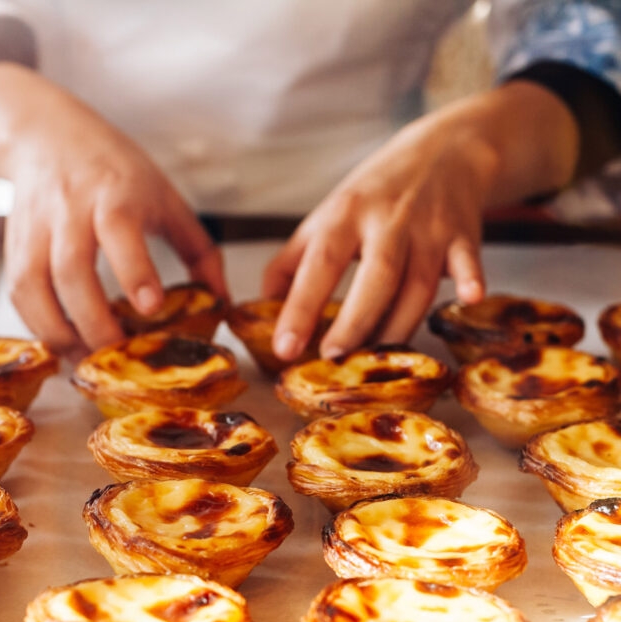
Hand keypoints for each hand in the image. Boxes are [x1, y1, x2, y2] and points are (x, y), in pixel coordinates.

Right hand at [0, 64, 225, 356]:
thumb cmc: (115, 171)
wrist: (47, 135)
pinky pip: (18, 292)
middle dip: (93, 321)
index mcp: (116, 193)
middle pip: (72, 269)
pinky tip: (62, 344)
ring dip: (59, 332)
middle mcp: (70, 208)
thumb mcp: (166, 198)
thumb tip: (222, 301)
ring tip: (86, 360)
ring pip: (34, 285)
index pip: (119, 229)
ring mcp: (36, 226)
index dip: (134, 270)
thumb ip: (199, 249)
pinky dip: (37, 325)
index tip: (149, 307)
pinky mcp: (14, 244)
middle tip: (116, 355)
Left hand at [264, 82, 579, 361]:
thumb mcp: (327, 216)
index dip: (300, 308)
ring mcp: (429, 228)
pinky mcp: (464, 235)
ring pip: (418, 286)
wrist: (444, 150)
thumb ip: (292, 262)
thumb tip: (263, 308)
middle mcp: (387, 220)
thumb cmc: (376, 193)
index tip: (285, 347)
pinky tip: (469, 298)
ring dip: (398, 326)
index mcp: (345, 215)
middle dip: (355, 322)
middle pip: (376, 277)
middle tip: (333, 357)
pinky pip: (469, 261)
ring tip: (376, 359)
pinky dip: (471, 280)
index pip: (319, 264)